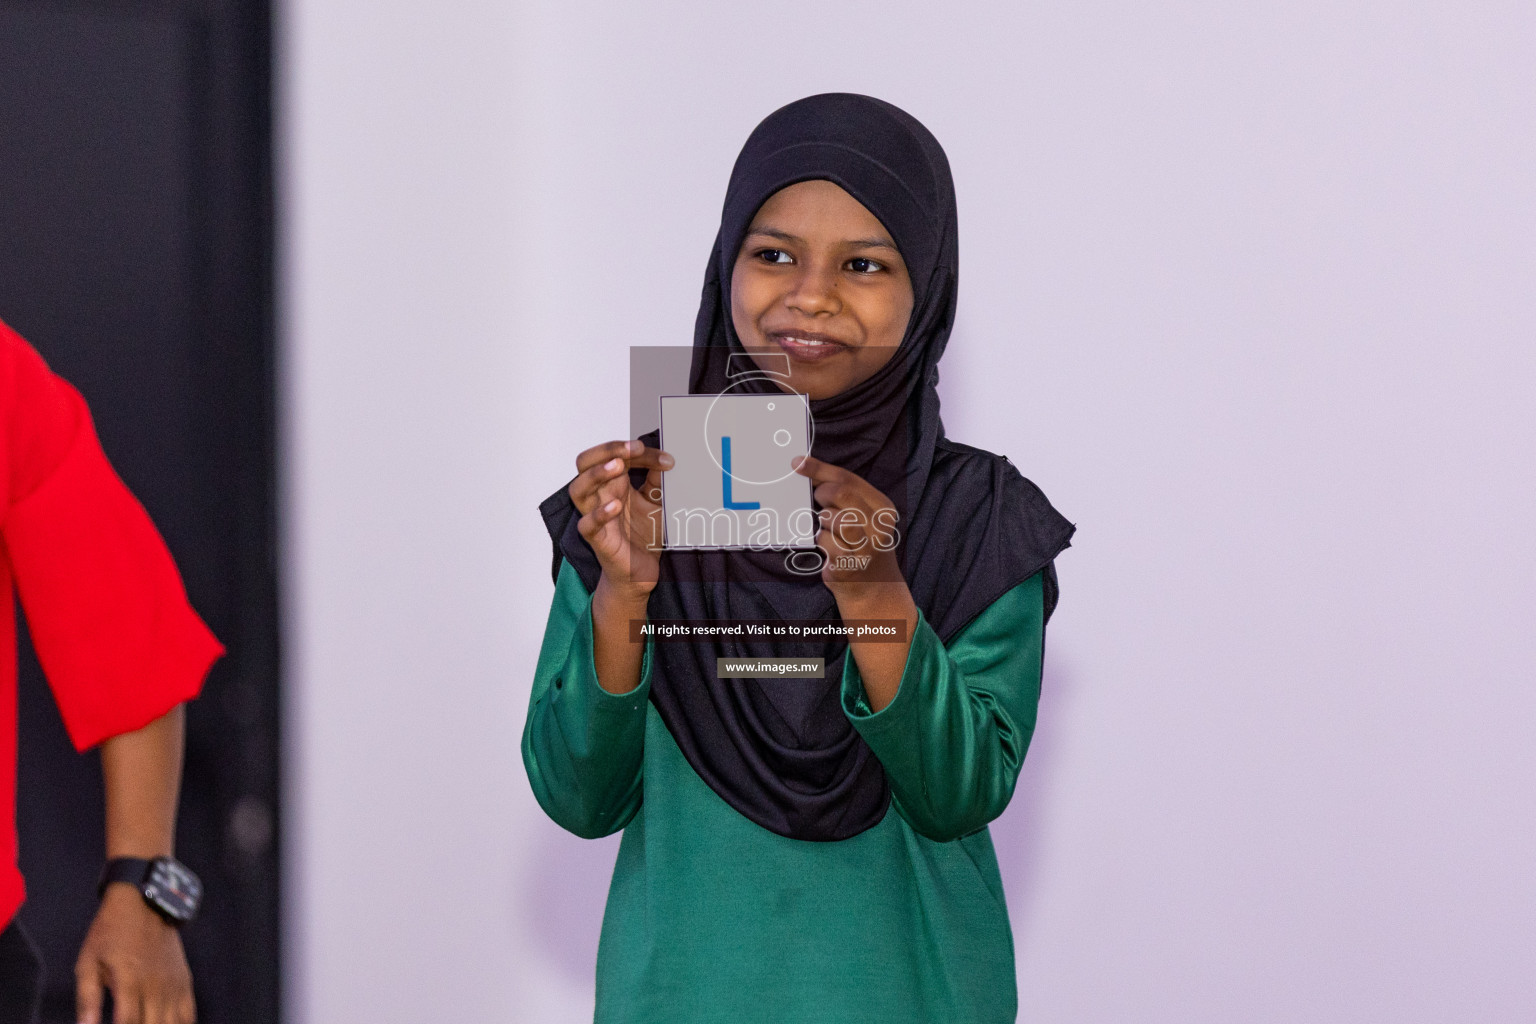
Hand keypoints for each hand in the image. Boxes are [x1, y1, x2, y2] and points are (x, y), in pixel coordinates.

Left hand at [76, 884, 194, 1023]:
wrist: (145, 902)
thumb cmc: (111, 932)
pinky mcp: (184, 980)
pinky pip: (189, 1013)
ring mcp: (173, 984)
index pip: (127, 1023)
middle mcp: (155, 985)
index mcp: (129, 981)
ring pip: (173, 1023)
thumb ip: (87, 999)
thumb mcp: (88, 962)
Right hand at [569, 439, 673, 598]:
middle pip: (585, 463)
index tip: (665, 458)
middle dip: (606, 451)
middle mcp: (601, 496)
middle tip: (631, 449)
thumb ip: (658, 481)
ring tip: (617, 467)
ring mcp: (596, 517)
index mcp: (614, 483)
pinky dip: (598, 514)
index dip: (637, 452)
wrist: (641, 572)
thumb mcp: (657, 503)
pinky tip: (614, 506)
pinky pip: (587, 525)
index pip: (615, 455)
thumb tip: (666, 459)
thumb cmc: (643, 536)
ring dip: (596, 475)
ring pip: (578, 490)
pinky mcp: (598, 540)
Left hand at [790, 454, 905, 596]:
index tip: (798, 463)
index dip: (820, 469)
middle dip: (823, 493)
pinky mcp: (850, 564)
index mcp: (883, 507)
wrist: (873, 588)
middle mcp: (879, 525)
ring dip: (824, 520)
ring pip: (833, 518)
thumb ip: (843, 495)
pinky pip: (825, 541)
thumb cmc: (861, 546)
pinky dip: (821, 540)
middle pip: (842, 494)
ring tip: (828, 527)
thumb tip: (809, 471)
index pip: (849, 480)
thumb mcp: (862, 517)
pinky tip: (827, 546)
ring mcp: (867, 546)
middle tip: (817, 499)